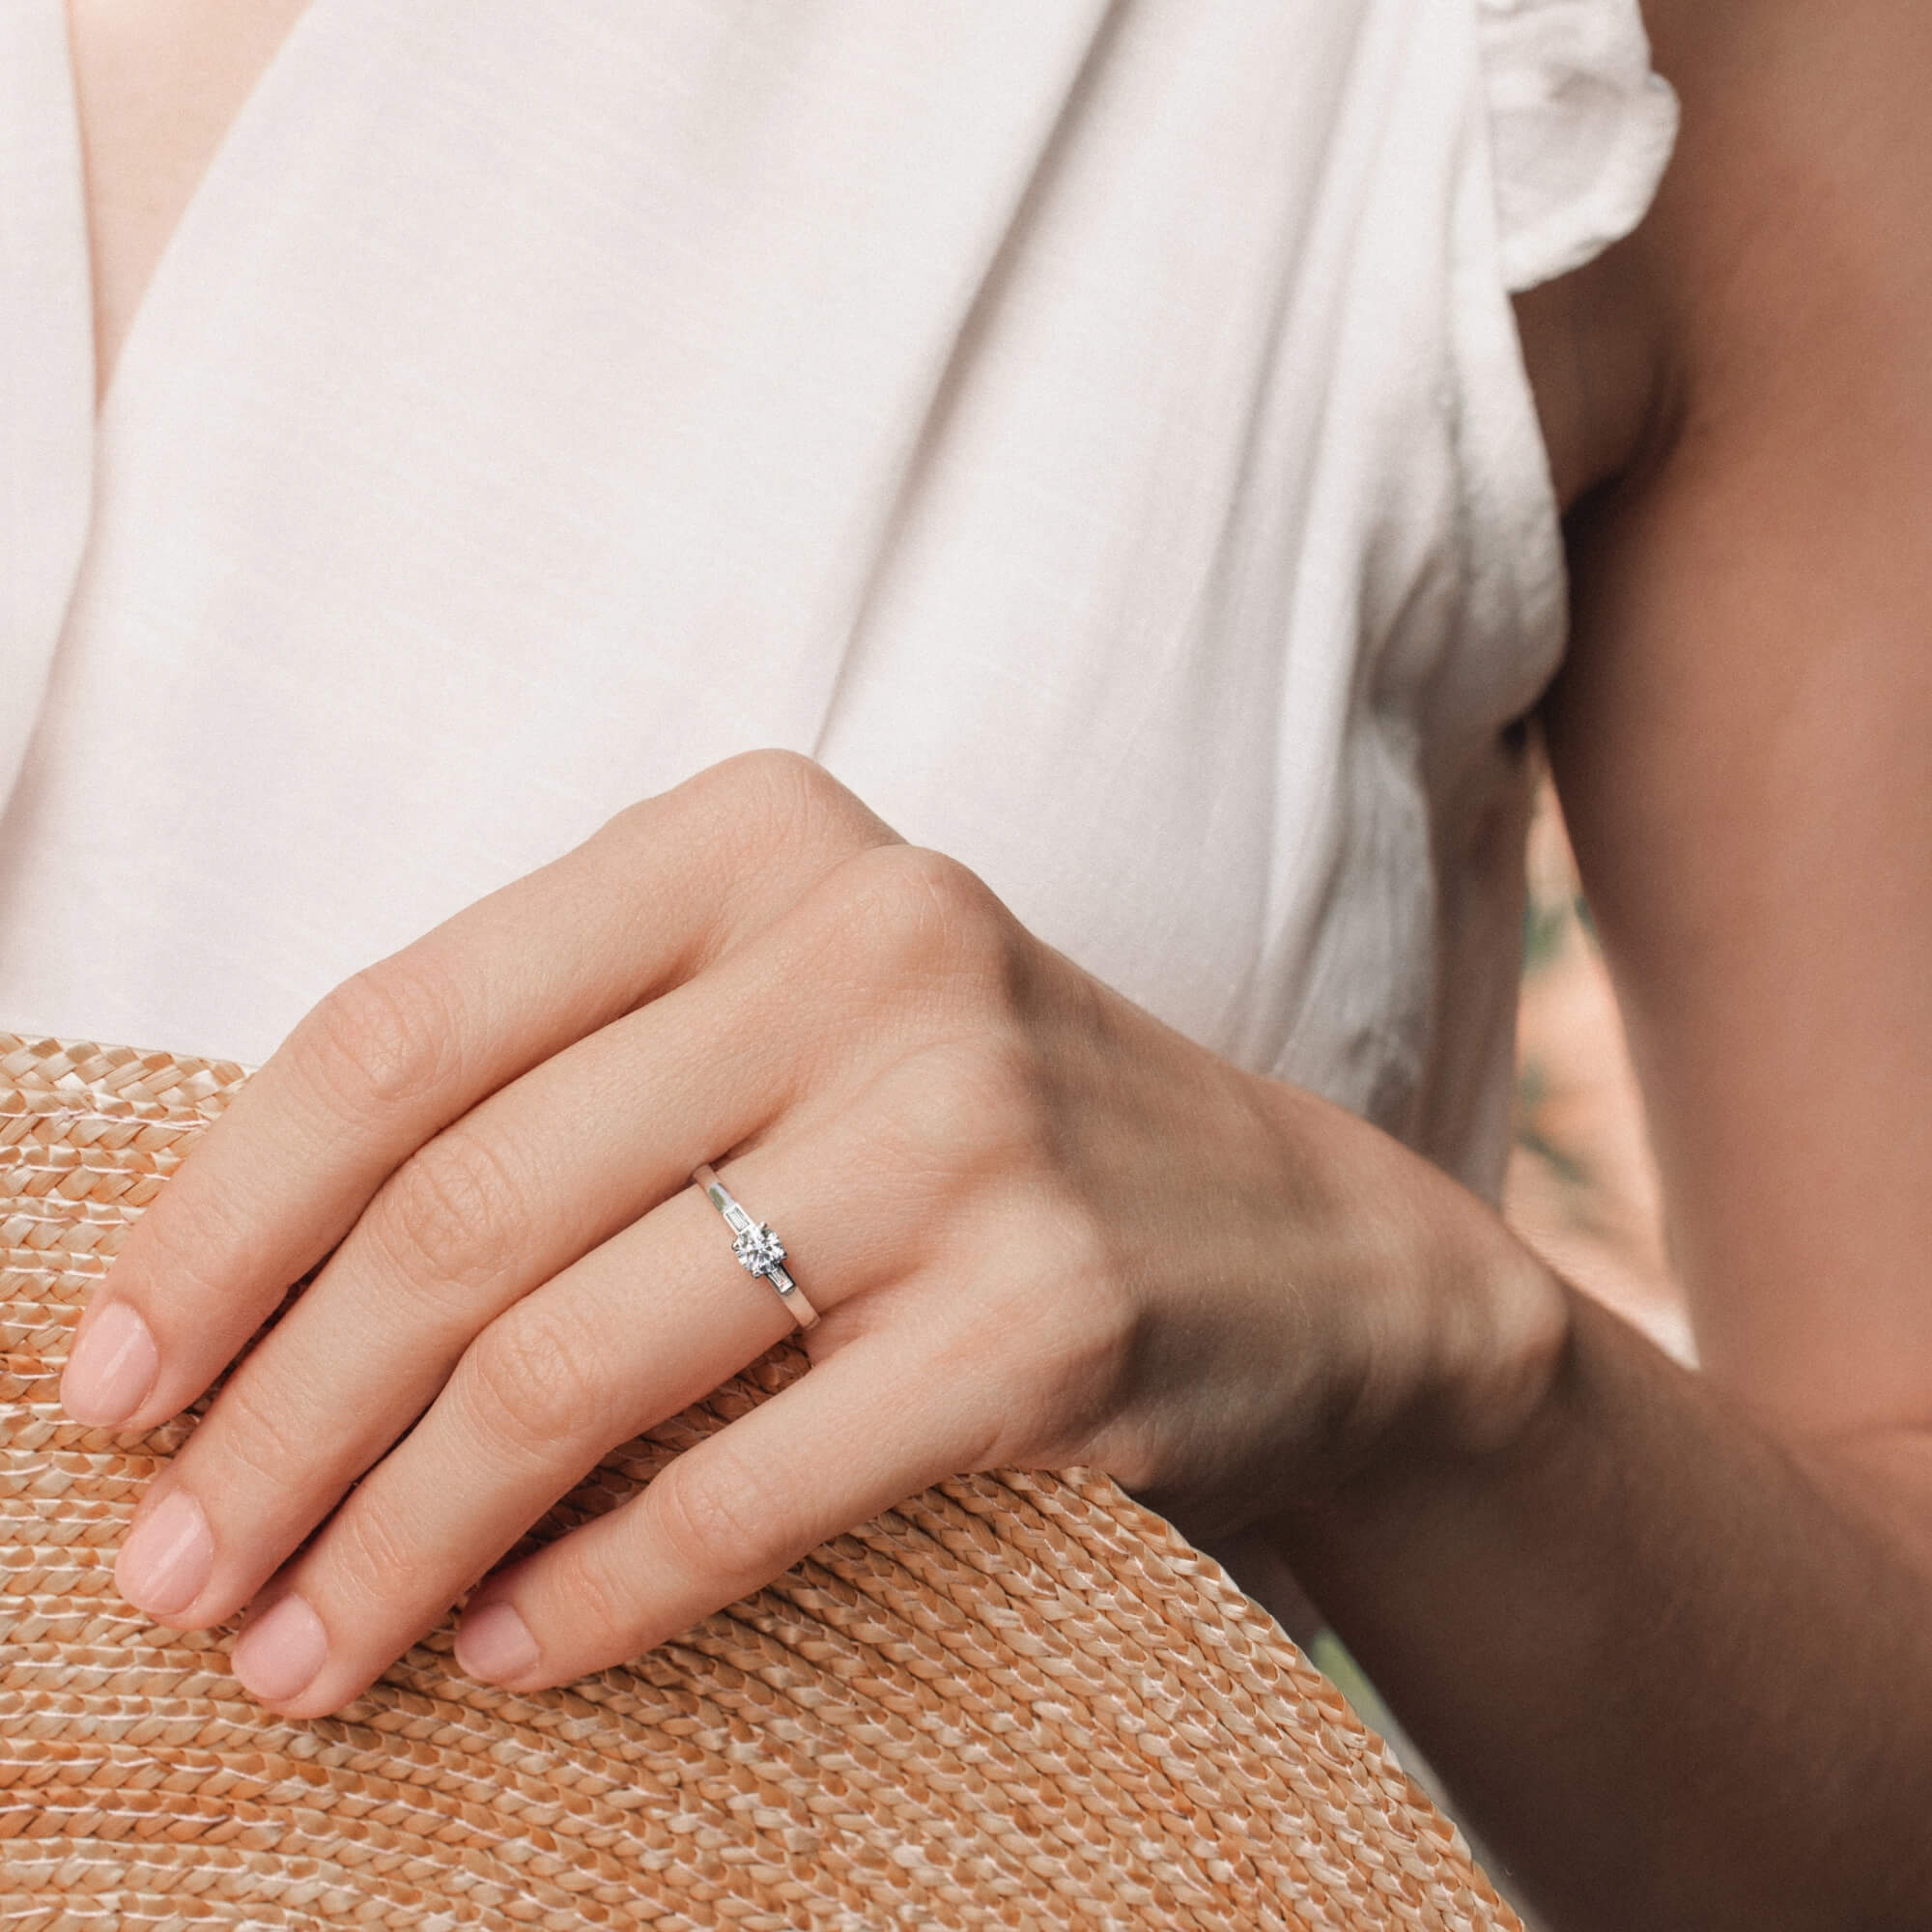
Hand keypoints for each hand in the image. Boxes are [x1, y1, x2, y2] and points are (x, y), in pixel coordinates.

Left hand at [58, 751, 1561, 1716]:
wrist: (1296, 1239)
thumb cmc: (975, 1128)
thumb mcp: (780, 1018)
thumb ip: (558, 1083)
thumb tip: (244, 1293)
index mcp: (755, 838)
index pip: (403, 1024)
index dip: (223, 1220)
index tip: (112, 1382)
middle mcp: (865, 947)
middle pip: (465, 1206)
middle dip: (277, 1419)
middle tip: (172, 1571)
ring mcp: (966, 1128)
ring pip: (574, 1360)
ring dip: (395, 1536)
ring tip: (296, 1652)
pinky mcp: (1045, 1319)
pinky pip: (738, 1484)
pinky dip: (589, 1593)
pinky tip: (501, 1654)